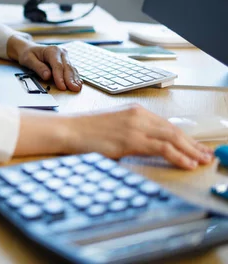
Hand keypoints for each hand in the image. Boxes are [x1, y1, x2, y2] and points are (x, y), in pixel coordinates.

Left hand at [11, 39, 81, 91]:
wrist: (29, 49)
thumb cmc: (28, 54)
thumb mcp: (28, 60)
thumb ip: (38, 67)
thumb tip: (47, 76)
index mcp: (52, 50)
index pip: (57, 65)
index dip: (60, 77)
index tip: (62, 86)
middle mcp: (61, 52)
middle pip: (67, 67)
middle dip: (70, 79)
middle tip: (73, 89)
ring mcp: (65, 57)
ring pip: (71, 69)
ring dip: (75, 79)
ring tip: (77, 88)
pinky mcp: (66, 62)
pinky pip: (72, 70)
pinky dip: (75, 77)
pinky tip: (78, 83)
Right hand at [64, 104, 213, 169]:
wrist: (68, 129)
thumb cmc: (85, 131)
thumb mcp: (113, 127)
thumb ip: (132, 133)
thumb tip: (148, 147)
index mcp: (134, 111)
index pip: (167, 125)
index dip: (184, 137)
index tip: (196, 147)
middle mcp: (138, 115)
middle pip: (174, 130)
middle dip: (193, 144)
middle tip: (206, 155)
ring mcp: (135, 127)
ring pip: (172, 138)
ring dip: (190, 151)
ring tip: (201, 161)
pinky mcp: (130, 140)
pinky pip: (161, 148)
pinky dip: (178, 156)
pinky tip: (186, 163)